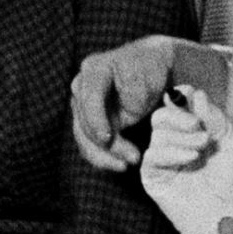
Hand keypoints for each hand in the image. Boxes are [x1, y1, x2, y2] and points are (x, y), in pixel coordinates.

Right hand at [68, 35, 194, 171]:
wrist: (150, 67)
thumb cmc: (150, 69)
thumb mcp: (147, 77)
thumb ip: (133, 95)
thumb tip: (122, 120)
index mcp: (95, 70)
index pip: (90, 98)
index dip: (96, 119)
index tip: (108, 139)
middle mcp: (82, 87)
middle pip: (84, 122)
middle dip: (105, 144)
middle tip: (132, 158)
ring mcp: (82, 104)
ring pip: (83, 136)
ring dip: (103, 155)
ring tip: (126, 165)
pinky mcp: (88, 120)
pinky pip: (88, 142)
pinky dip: (102, 156)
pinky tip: (119, 164)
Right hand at [136, 94, 232, 233]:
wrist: (229, 215)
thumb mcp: (230, 141)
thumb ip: (213, 116)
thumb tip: (196, 94)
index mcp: (192, 131)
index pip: (176, 105)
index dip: (180, 96)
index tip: (188, 93)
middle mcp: (175, 143)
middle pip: (160, 116)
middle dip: (178, 115)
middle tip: (197, 125)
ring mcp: (163, 160)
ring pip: (157, 134)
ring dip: (181, 137)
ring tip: (201, 148)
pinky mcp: (154, 178)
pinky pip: (151, 156)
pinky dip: (171, 152)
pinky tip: (190, 158)